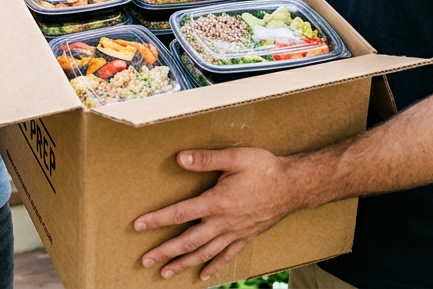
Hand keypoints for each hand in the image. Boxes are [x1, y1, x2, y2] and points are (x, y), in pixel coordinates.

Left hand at [135, 148, 303, 281]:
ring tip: (165, 273)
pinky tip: (203, 275)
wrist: (295, 186)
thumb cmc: (265, 168)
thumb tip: (180, 158)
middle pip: (189, 241)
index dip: (158, 219)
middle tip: (145, 261)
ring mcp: (235, 233)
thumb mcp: (236, 157)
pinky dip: (213, 266)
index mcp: (217, 202)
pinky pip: (227, 256)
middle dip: (165, 252)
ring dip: (184, 264)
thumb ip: (207, 159)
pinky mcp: (246, 237)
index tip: (138, 226)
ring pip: (205, 253)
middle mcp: (224, 222)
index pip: (181, 213)